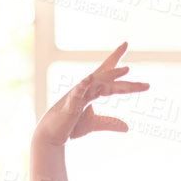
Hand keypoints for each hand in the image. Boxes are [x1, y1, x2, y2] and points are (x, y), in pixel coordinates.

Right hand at [32, 42, 149, 146]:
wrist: (52, 136)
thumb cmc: (70, 127)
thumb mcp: (94, 124)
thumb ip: (110, 123)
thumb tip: (128, 127)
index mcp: (91, 91)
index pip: (106, 75)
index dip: (116, 61)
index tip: (125, 44)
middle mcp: (85, 89)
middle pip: (106, 77)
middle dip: (120, 69)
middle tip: (128, 49)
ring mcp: (77, 95)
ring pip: (96, 82)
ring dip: (111, 75)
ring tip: (126, 70)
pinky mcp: (70, 104)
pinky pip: (77, 92)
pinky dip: (84, 85)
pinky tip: (91, 79)